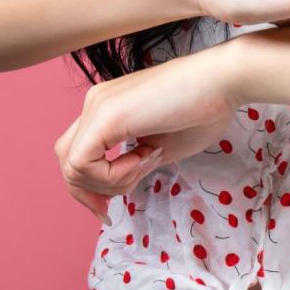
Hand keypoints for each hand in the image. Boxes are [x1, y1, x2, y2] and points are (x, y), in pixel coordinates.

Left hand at [53, 44, 239, 225]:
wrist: (224, 80)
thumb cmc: (204, 110)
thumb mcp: (160, 148)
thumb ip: (133, 165)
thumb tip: (119, 187)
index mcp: (106, 108)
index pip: (76, 154)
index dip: (89, 188)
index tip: (109, 209)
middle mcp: (95, 103)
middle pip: (65, 161)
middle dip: (89, 193)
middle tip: (119, 202)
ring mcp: (98, 105)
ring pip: (71, 166)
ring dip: (110, 182)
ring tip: (149, 163)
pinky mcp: (107, 114)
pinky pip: (83, 163)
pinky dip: (112, 176)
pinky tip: (145, 160)